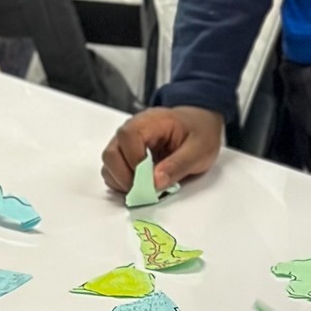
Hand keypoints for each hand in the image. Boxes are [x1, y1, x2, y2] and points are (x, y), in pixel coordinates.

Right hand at [101, 105, 223, 193]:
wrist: (200, 125)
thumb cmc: (200, 132)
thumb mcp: (200, 150)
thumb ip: (178, 165)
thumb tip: (155, 182)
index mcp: (152, 121)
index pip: (128, 136)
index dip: (134, 160)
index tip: (149, 177)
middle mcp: (133, 128)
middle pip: (111, 152)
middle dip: (125, 176)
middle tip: (146, 188)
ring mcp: (127, 141)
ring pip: (109, 163)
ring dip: (122, 180)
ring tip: (146, 187)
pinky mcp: (126, 153)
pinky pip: (113, 169)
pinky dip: (122, 181)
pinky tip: (141, 184)